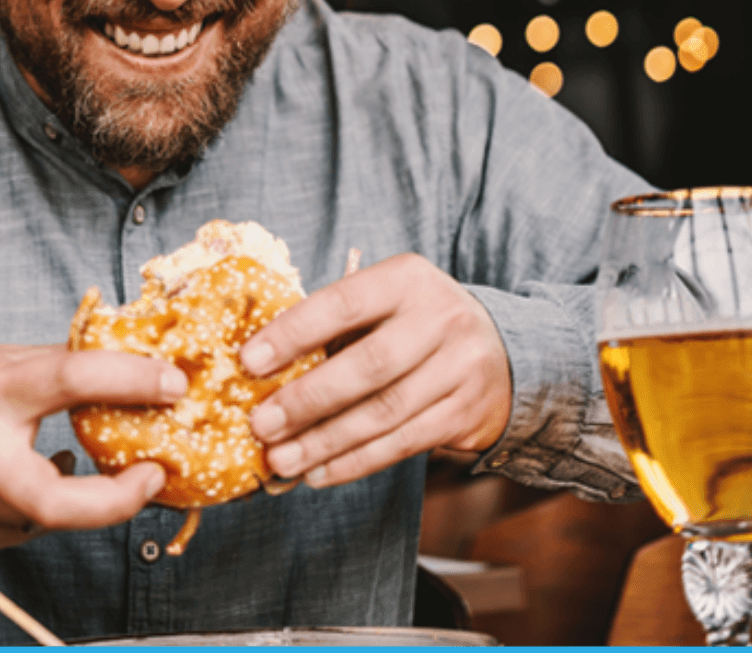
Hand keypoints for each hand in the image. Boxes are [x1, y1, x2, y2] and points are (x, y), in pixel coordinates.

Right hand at [0, 344, 186, 549]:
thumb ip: (58, 366)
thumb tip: (128, 365)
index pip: (72, 380)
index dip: (131, 379)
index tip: (173, 384)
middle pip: (57, 501)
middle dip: (116, 500)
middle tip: (156, 476)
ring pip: (46, 517)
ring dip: (85, 498)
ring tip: (110, 470)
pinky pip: (24, 529)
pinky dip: (48, 507)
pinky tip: (53, 478)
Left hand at [241, 253, 510, 488]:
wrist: (502, 350)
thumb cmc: (414, 323)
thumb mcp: (385, 303)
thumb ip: (334, 328)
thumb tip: (260, 371)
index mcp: (407, 278)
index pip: (345, 302)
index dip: (294, 333)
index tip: (249, 362)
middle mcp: (440, 318)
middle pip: (368, 366)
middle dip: (307, 399)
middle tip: (261, 425)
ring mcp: (460, 367)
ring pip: (385, 413)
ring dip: (326, 442)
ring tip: (281, 460)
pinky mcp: (467, 413)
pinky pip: (404, 444)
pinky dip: (356, 462)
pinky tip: (319, 472)